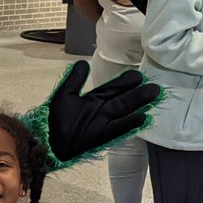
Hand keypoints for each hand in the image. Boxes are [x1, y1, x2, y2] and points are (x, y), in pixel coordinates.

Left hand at [45, 61, 160, 165]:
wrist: (48, 140)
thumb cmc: (55, 118)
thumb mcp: (65, 94)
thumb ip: (75, 79)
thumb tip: (83, 62)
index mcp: (94, 99)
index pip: (113, 88)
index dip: (125, 82)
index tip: (138, 75)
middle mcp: (102, 110)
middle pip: (123, 99)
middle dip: (138, 92)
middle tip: (154, 85)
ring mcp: (103, 123)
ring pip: (124, 110)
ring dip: (138, 103)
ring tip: (153, 95)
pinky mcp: (101, 136)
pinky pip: (117, 128)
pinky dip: (129, 123)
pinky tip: (142, 117)